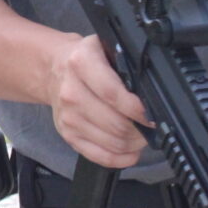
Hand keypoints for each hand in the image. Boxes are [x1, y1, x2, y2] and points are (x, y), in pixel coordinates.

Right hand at [45, 32, 150, 168]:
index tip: (152, 114)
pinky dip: (122, 158)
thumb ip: (128, 66)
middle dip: (142, 129)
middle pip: (117, 124)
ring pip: (114, 143)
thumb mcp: (106, 49)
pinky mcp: (67, 134)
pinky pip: (101, 157)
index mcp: (80, 64)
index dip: (139, 110)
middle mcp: (70, 92)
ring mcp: (68, 116)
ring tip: (141, 133)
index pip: (113, 94)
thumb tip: (154, 94)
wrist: (53, 70)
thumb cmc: (88, 60)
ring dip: (135, 143)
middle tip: (150, 125)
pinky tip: (130, 150)